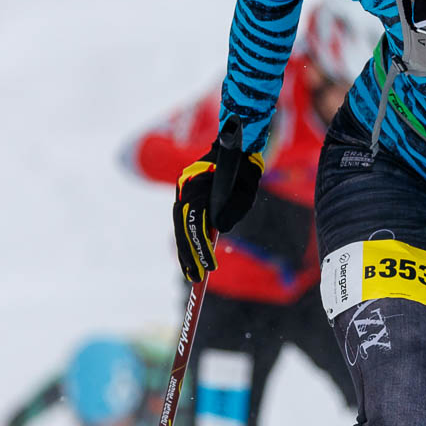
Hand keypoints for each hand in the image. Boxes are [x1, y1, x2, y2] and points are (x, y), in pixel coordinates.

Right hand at [173, 114, 263, 281]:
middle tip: (196, 278)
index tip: (209, 267)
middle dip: (188, 254)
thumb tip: (218, 231)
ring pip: (180, 226)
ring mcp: (183, 192)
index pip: (194, 221)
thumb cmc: (244, 170)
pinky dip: (187, 241)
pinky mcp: (187, 197)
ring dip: (185, 251)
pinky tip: (191, 259)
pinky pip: (184, 222)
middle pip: (182, 227)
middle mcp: (184, 188)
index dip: (200, 246)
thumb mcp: (246, 191)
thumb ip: (233, 211)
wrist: (236, 147)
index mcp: (196, 184)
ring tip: (192, 275)